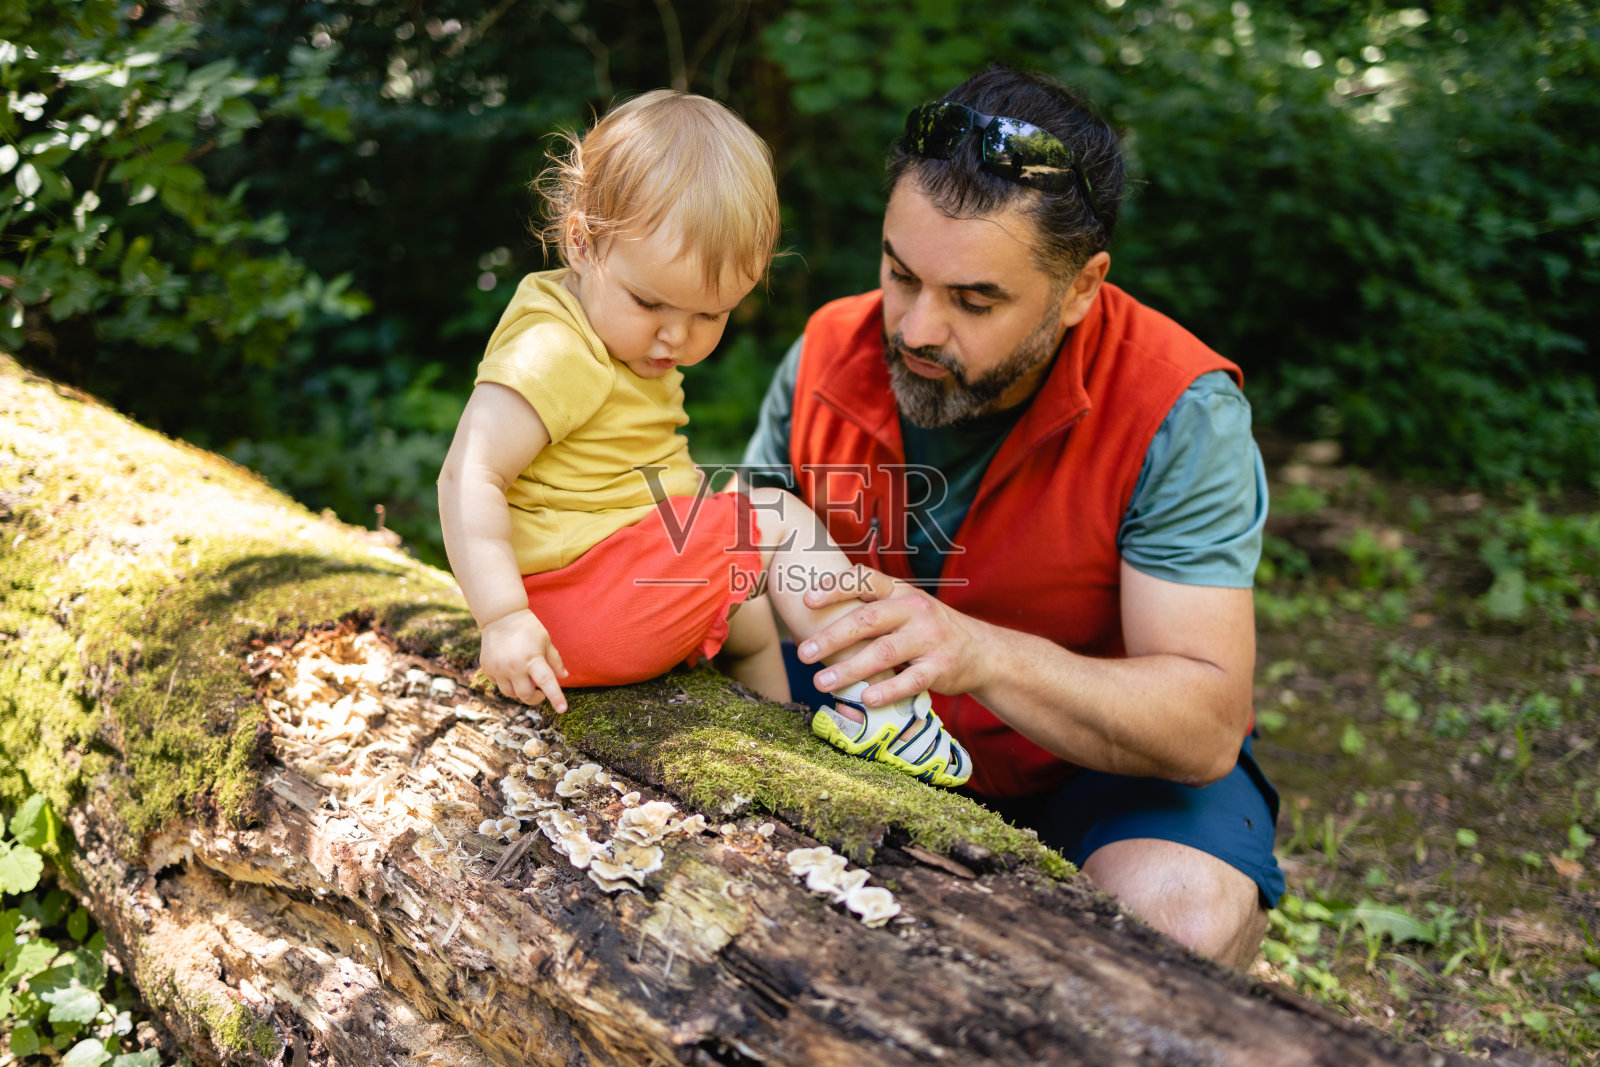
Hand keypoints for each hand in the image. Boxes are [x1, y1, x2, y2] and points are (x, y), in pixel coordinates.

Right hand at [479, 609, 568, 711]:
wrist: (500, 616)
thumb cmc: (528, 628)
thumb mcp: (546, 641)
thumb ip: (555, 661)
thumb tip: (564, 677)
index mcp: (532, 658)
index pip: (546, 682)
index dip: (555, 697)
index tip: (562, 709)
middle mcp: (513, 666)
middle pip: (525, 695)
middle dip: (535, 698)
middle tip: (541, 693)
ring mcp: (498, 668)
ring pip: (510, 693)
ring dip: (521, 692)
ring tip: (526, 680)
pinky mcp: (487, 668)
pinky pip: (498, 684)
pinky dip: (507, 683)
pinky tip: (511, 672)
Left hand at [796, 568, 991, 706]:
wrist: (980, 651)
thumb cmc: (927, 629)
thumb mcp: (905, 607)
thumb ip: (871, 606)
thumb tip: (812, 611)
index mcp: (900, 592)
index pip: (866, 581)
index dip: (836, 587)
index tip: (807, 599)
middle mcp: (915, 610)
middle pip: (868, 620)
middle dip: (833, 637)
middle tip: (803, 653)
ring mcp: (929, 639)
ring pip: (885, 652)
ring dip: (850, 669)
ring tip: (821, 683)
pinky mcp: (941, 668)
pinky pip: (910, 680)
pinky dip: (887, 690)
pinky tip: (866, 699)